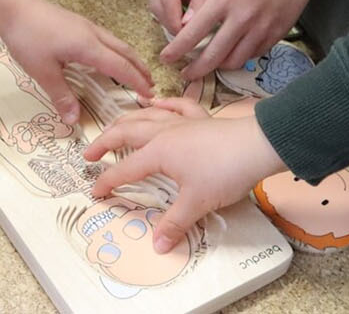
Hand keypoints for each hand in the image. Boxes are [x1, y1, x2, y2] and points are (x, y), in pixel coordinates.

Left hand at [0, 0, 153, 122]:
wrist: (13, 7)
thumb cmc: (27, 38)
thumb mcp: (43, 72)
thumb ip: (61, 96)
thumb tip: (74, 120)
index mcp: (89, 47)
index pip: (121, 68)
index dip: (137, 82)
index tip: (149, 94)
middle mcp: (93, 34)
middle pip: (125, 52)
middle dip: (140, 69)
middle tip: (150, 84)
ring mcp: (86, 25)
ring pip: (117, 43)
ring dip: (129, 58)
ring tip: (135, 71)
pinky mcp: (77, 22)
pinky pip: (106, 38)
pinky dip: (116, 50)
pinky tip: (107, 56)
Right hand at [85, 98, 285, 252]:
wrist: (259, 146)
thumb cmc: (225, 172)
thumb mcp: (197, 203)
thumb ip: (174, 223)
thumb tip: (157, 246)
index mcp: (158, 153)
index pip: (124, 170)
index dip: (107, 182)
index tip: (94, 193)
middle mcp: (164, 133)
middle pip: (126, 133)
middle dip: (104, 143)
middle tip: (89, 154)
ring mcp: (183, 122)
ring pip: (146, 116)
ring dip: (126, 120)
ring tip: (114, 126)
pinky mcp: (201, 118)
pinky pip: (176, 106)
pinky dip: (163, 104)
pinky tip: (155, 102)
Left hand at [160, 0, 324, 80]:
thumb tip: (186, 23)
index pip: (193, 33)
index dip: (176, 50)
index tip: (166, 57)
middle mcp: (243, 18)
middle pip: (212, 56)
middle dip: (195, 70)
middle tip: (185, 74)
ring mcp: (262, 29)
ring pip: (234, 61)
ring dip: (217, 67)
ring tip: (208, 64)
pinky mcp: (277, 34)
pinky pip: (252, 55)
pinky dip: (239, 58)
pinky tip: (231, 52)